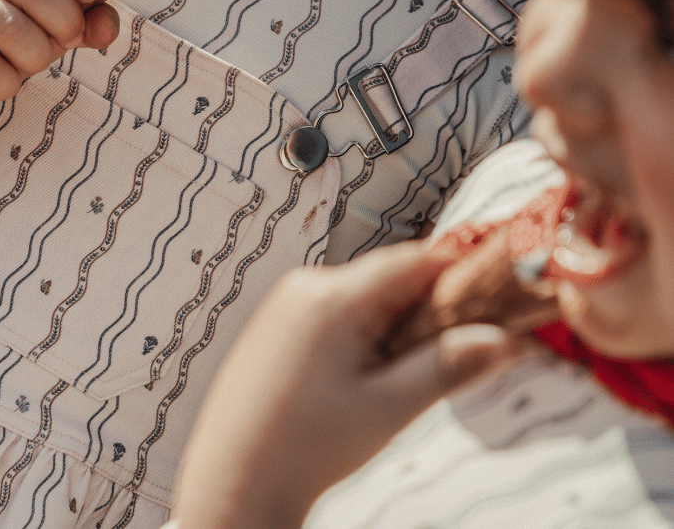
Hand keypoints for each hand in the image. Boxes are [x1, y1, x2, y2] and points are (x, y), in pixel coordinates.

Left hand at [173, 242, 518, 528]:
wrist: (233, 477)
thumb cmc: (306, 448)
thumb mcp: (388, 409)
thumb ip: (448, 367)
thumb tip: (504, 338)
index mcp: (333, 298)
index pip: (413, 260)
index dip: (458, 273)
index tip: (492, 295)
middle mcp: (305, 285)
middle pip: (386, 276)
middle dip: (424, 306)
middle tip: (451, 349)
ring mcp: (285, 300)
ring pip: (360, 293)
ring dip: (390, 320)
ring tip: (396, 374)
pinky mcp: (275, 319)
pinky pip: (331, 306)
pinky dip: (358, 326)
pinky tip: (357, 374)